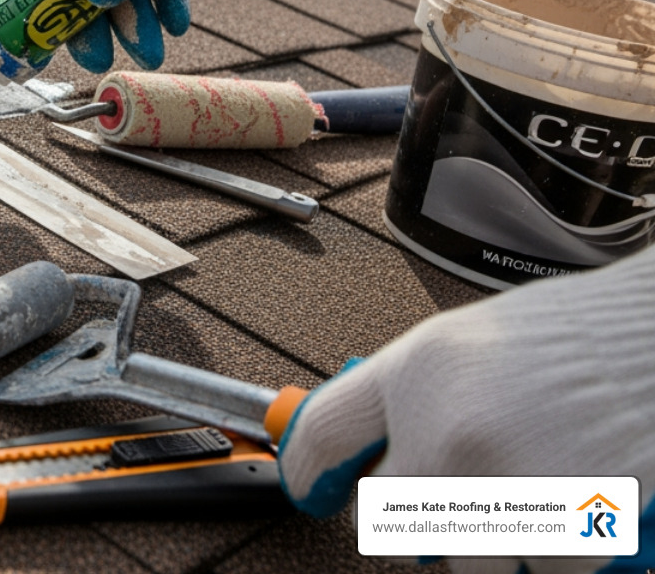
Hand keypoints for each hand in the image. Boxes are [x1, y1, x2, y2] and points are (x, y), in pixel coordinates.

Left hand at [277, 247, 654, 573]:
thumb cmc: (577, 335)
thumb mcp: (465, 343)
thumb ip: (411, 396)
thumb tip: (376, 453)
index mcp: (413, 372)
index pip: (321, 435)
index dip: (306, 470)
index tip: (311, 489)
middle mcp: (444, 429)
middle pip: (386, 517)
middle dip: (417, 515)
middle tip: (461, 492)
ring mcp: (500, 484)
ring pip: (463, 555)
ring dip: (495, 538)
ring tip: (532, 483)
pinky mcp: (564, 530)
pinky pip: (541, 571)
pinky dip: (562, 549)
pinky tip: (579, 495)